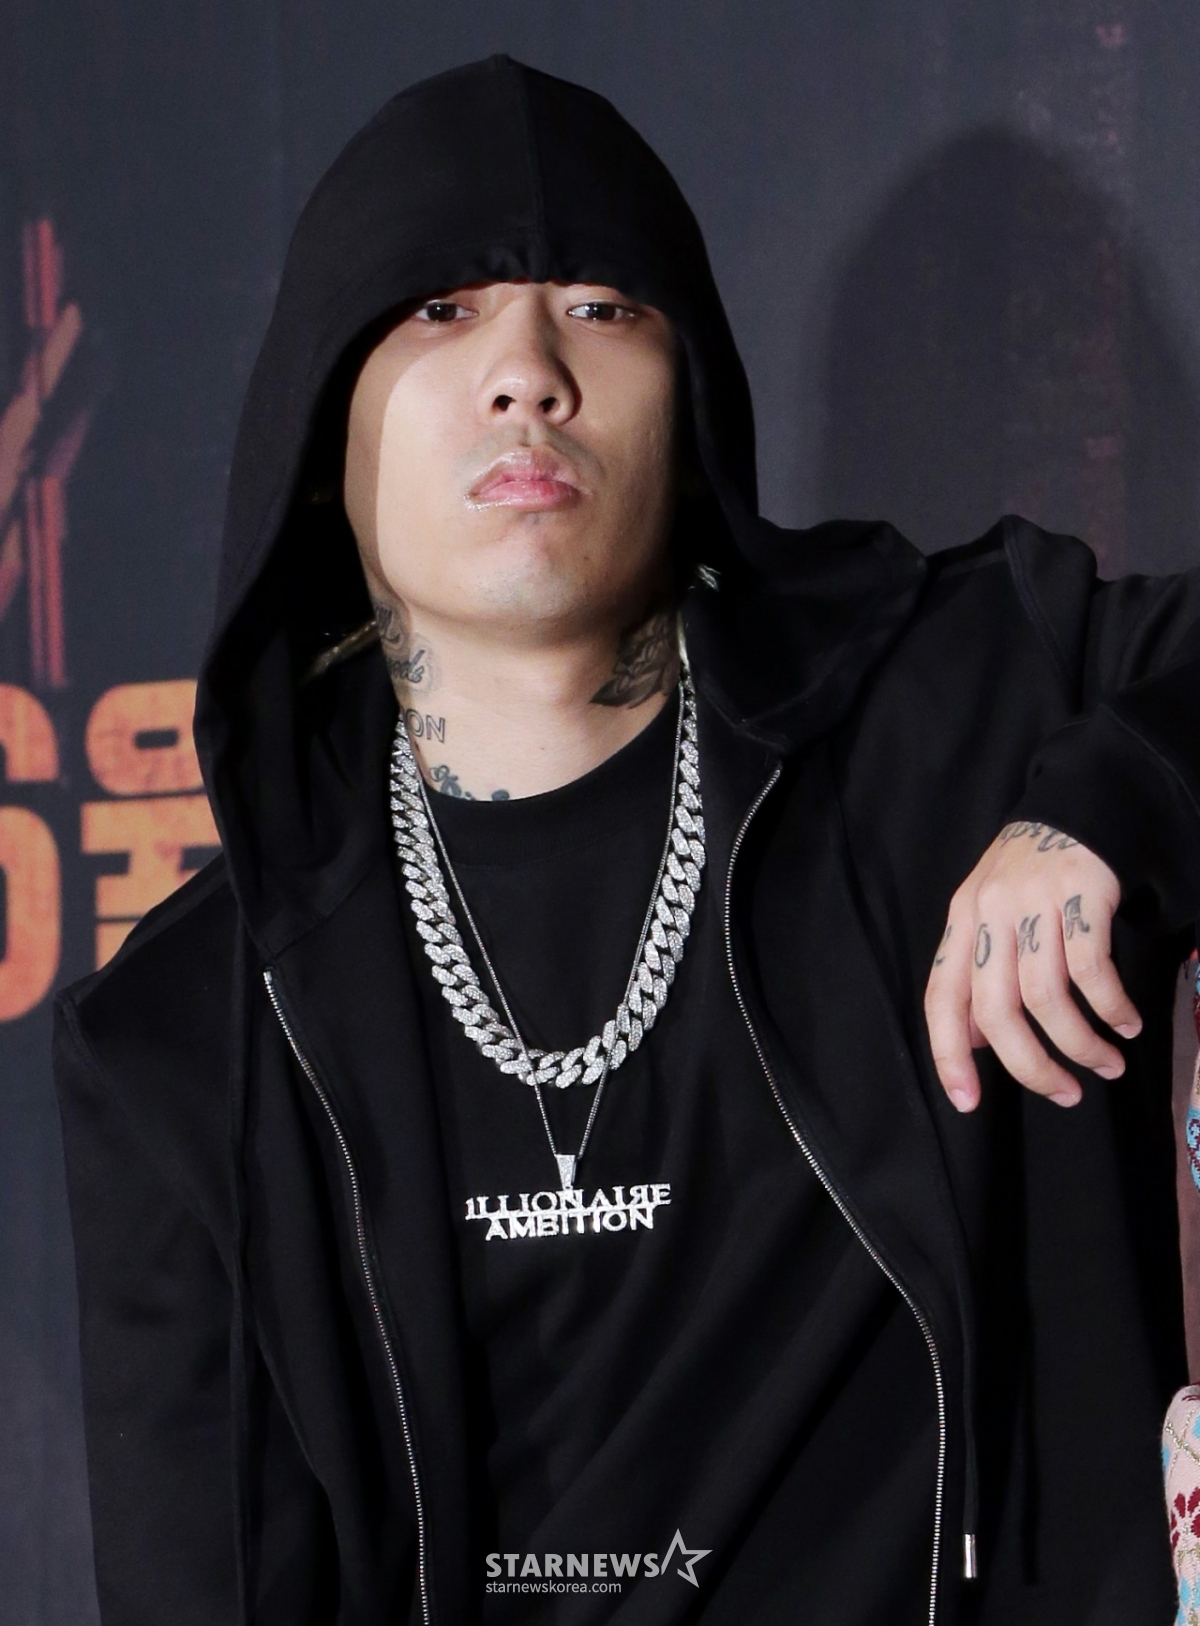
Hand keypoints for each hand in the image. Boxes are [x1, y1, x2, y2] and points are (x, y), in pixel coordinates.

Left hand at [924, 822, 1142, 1111]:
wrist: (1076, 805)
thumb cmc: (1030, 874)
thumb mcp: (988, 914)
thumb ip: (979, 973)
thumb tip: (978, 1042)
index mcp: (961, 923)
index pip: (941, 999)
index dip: (949, 1055)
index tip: (968, 1102)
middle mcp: (988, 914)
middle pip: (997, 1011)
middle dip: (1031, 1067)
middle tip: (1066, 1094)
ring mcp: (1032, 903)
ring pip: (1046, 997)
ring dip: (1080, 1045)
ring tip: (1108, 1065)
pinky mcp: (1080, 895)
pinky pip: (1091, 971)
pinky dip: (1111, 1008)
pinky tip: (1127, 1023)